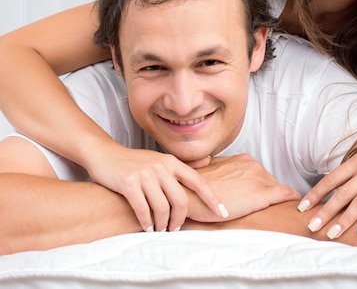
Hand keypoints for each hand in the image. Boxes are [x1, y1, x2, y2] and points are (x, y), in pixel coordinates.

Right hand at [88, 145, 225, 232]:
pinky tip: (147, 227)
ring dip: (162, 224)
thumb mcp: (161, 158)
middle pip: (180, 200)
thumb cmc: (135, 161)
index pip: (198, 181)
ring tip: (160, 229)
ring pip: (162, 208)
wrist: (106, 155)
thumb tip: (208, 161)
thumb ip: (182, 165)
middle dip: (180, 219)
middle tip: (175, 228)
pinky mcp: (128, 183)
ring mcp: (145, 174)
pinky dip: (146, 222)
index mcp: (172, 162)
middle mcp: (161, 166)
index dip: (212, 198)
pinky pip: (142, 209)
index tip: (222, 213)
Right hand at [189, 154, 300, 220]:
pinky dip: (292, 198)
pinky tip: (297, 204)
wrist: (189, 194)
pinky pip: (285, 193)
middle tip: (270, 206)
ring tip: (283, 209)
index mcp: (242, 160)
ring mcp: (258, 178)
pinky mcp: (262, 193)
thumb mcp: (213, 176)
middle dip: (269, 193)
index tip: (260, 196)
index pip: (259, 175)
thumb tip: (221, 180)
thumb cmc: (196, 189)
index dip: (260, 187)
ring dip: (279, 198)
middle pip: (269, 181)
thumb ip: (223, 175)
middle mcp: (252, 165)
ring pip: (277, 188)